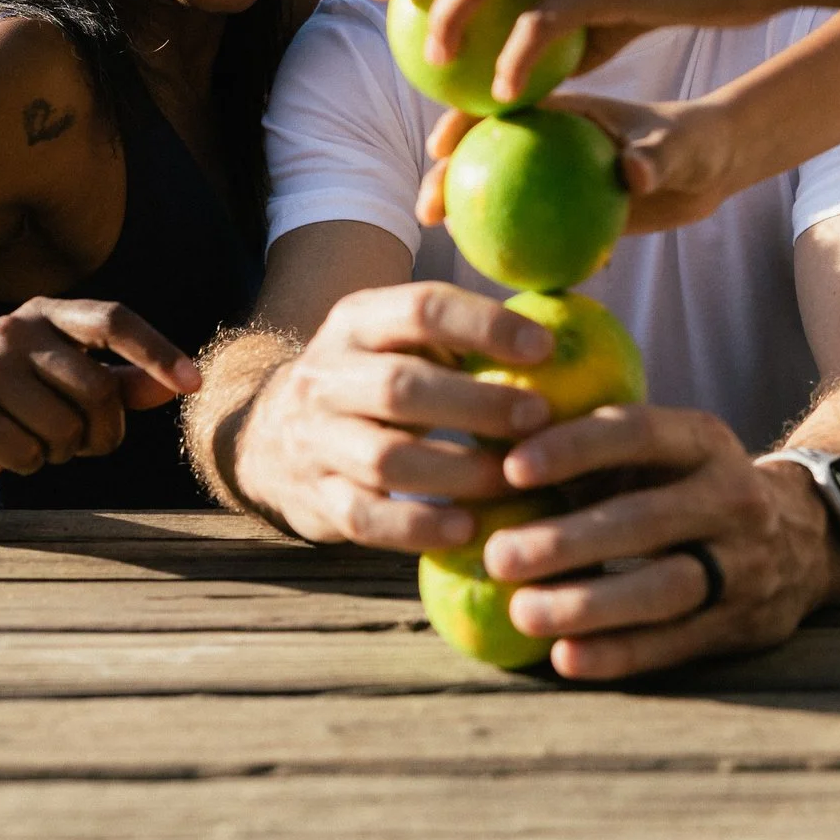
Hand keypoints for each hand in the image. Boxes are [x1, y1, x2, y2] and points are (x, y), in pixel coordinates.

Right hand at [0, 297, 199, 499]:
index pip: (113, 320)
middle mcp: (13, 329)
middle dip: (104, 431)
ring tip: (41, 441)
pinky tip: (9, 451)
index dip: (157, 351)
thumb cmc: (27, 406)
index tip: (194, 384)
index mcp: (48, 314)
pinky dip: (30, 464)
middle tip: (84, 441)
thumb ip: (127, 384)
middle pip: (97, 388)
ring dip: (64, 451)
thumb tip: (180, 385)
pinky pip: (27, 453)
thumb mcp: (76, 386)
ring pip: (64, 428)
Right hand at [231, 283, 554, 549]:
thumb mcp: (399, 341)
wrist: (269, 435)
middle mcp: (328, 375)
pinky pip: (366, 518)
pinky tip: (467, 530)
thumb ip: (463, 336)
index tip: (545, 349)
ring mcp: (315, 439)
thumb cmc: (375, 380)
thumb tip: (569, 328)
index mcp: (358, 321)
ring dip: (459, 472)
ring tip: (516, 480)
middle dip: (478, 404)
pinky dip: (418, 528)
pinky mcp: (316, 497)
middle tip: (541, 418)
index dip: (484, 325)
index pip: (421, 309)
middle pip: (401, 387)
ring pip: (385, 458)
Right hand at [416, 92, 750, 236]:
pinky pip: (534, 233)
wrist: (711, 169)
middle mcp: (548, 141)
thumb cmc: (695, 143)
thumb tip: (631, 172)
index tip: (441, 148)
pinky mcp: (568, 212)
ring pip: (499, 195)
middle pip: (484, 153)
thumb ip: (654, 157)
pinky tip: (500, 278)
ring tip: (445, 242)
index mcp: (563, 110)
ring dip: (466, 215)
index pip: (502, 108)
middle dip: (447, 174)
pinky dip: (515, 250)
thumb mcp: (679, 147)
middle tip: (429, 207)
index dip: (463, 121)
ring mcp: (554, 178)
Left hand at [485, 405, 839, 680]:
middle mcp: (731, 496)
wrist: (804, 536)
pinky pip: (676, 642)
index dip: (574, 448)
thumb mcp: (660, 452)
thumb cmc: (685, 487)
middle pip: (646, 519)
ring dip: (590, 603)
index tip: (510, 469)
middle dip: (568, 540)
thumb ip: (589, 452)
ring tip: (523, 613)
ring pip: (665, 587)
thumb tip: (480, 452)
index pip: (637, 433)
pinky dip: (619, 653)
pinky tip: (565, 659)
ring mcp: (744, 564)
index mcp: (702, 440)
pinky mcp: (742, 623)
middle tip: (499, 556)